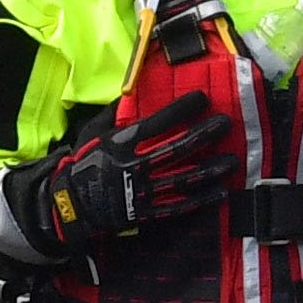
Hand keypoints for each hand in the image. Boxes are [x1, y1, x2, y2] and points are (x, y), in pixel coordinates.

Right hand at [10, 95, 235, 250]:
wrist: (69, 205)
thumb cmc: (83, 163)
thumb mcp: (93, 132)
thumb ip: (114, 113)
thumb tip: (135, 90)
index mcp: (119, 144)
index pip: (155, 123)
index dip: (180, 110)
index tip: (203, 98)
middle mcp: (133, 167)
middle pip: (176, 149)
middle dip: (204, 135)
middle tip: (226, 123)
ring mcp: (141, 192)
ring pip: (182, 179)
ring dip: (210, 169)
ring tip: (232, 160)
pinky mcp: (146, 212)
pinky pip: (178, 207)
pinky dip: (200, 200)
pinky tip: (220, 192)